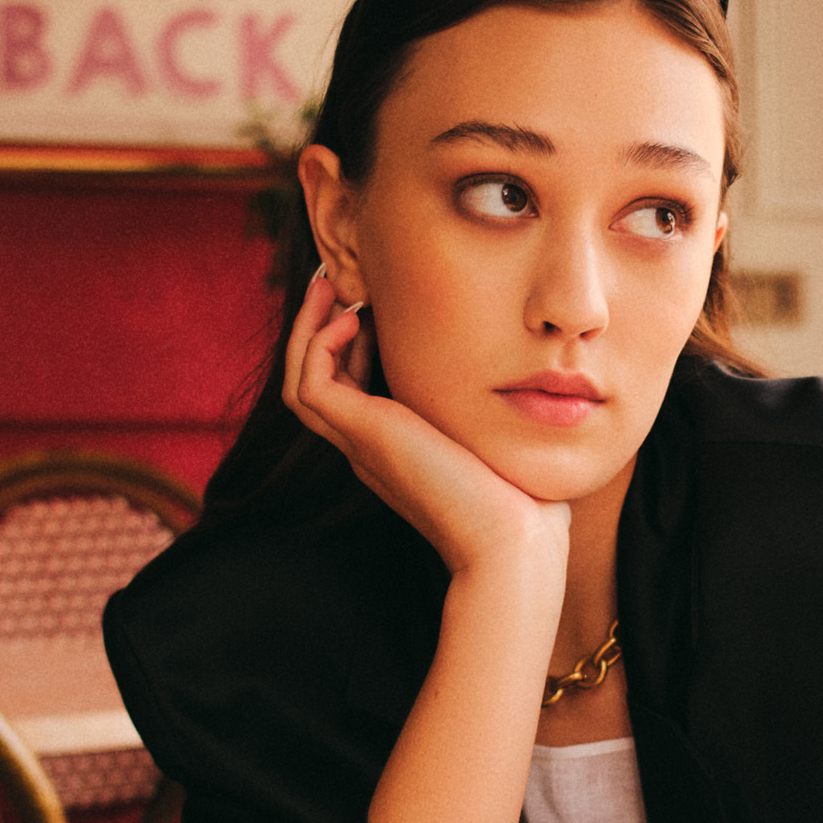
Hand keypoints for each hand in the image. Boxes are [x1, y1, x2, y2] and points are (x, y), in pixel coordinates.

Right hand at [280, 269, 570, 581]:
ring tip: (328, 286)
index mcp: (393, 450)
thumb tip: (512, 369)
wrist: (512, 540)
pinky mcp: (363, 436)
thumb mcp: (498, 437)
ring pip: (301, 381)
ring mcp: (361, 444)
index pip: (348, 392)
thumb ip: (486, 406)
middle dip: (318, 329)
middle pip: (313, 383)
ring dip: (309, 330)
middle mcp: (367, 447)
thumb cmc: (520, 499)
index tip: (375, 309)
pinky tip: (353, 318)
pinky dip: (320, 345)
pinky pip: (311, 384)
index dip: (352, 346)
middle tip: (332, 282)